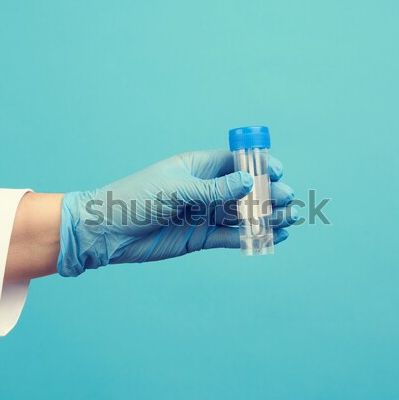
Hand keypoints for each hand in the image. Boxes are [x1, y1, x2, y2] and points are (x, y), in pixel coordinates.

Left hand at [57, 150, 296, 276]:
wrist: (108, 231)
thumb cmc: (136, 198)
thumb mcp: (176, 189)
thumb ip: (213, 189)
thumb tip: (249, 181)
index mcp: (199, 167)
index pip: (237, 162)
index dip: (259, 166)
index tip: (277, 171)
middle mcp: (206, 189)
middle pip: (245, 190)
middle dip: (267, 194)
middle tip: (286, 200)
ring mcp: (205, 214)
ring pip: (242, 214)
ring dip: (266, 216)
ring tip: (289, 219)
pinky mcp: (202, 237)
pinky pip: (232, 237)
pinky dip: (252, 237)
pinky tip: (274, 236)